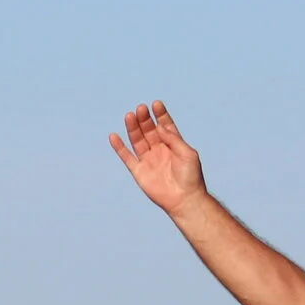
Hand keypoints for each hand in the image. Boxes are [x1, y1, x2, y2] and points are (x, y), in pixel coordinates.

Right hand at [109, 102, 210, 216]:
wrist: (184, 199)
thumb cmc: (191, 177)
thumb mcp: (187, 153)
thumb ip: (173, 139)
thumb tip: (159, 126)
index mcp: (173, 145)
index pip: (165, 126)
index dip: (160, 114)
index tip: (156, 104)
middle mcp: (159, 150)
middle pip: (149, 130)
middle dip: (145, 119)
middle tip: (141, 108)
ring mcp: (148, 160)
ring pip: (138, 140)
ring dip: (133, 128)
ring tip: (130, 115)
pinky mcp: (139, 171)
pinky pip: (126, 157)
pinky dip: (119, 147)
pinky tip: (114, 136)